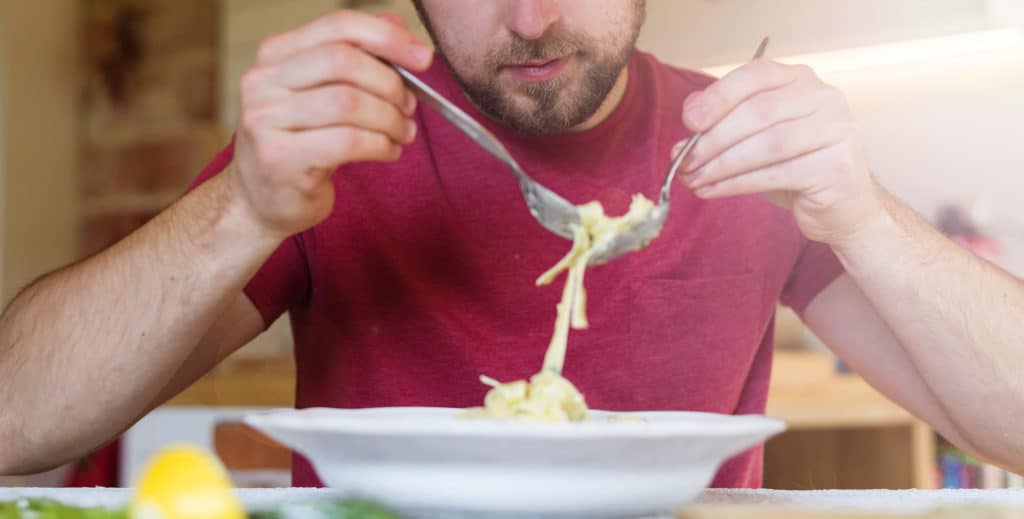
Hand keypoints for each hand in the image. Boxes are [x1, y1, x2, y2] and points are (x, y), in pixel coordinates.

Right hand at [228, 11, 431, 239]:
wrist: (261, 200)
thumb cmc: (299, 144)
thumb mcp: (323, 94)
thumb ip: (357, 57)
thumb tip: (398, 27)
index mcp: (275, 55)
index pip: (338, 25)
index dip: (387, 37)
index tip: (421, 57)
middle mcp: (262, 82)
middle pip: (344, 61)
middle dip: (390, 84)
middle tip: (409, 106)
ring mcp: (265, 120)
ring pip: (348, 102)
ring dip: (389, 119)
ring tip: (402, 133)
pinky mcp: (279, 159)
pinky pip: (348, 142)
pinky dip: (380, 145)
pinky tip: (388, 151)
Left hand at [675, 59, 881, 244]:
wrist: (841, 207)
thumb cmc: (793, 167)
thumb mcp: (755, 137)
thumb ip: (725, 118)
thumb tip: (690, 116)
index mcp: (800, 79)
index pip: (756, 74)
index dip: (719, 96)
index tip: (689, 122)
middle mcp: (824, 98)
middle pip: (758, 112)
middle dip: (713, 139)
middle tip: (684, 161)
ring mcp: (836, 130)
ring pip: (767, 145)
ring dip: (721, 165)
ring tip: (693, 180)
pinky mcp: (836, 167)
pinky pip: (775, 174)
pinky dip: (736, 184)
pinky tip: (712, 191)